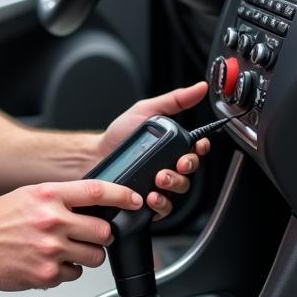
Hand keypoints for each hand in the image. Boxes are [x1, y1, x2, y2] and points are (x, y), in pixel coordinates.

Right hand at [0, 180, 142, 290]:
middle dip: (102, 235)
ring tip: (66, 250)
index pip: (97, 191)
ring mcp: (50, 249)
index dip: (123, 195)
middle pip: (103, 230)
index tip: (136, 200)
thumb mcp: (29, 195)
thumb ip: (59, 198)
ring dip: (87, 255)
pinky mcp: (46, 274)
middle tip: (90, 235)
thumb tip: (92, 203)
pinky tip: (48, 263)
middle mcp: (52, 220)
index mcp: (49, 195)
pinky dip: (66, 272)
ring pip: (94, 257)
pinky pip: (73, 275)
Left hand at [97, 81, 210, 220]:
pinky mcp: (150, 203)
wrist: (95, 156)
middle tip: (176, 164)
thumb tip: (200, 88)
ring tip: (159, 178)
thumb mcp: (146, 111)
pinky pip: (164, 208)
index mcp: (173, 146)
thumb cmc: (119, 135)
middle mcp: (170, 167)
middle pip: (191, 171)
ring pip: (180, 190)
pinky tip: (152, 196)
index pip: (197, 149)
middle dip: (187, 167)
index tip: (196, 147)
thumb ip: (175, 100)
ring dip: (174, 184)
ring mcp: (161, 186)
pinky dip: (162, 204)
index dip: (201, 149)